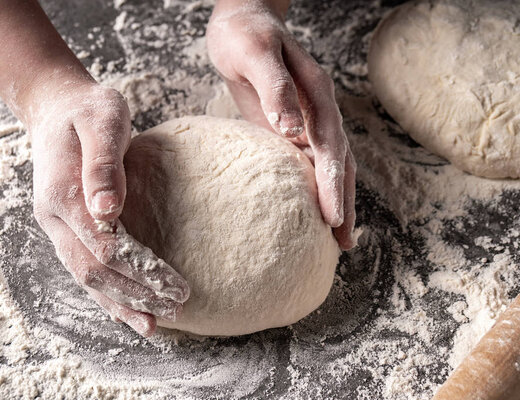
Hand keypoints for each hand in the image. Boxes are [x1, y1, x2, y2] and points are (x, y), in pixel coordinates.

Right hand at [29, 80, 189, 335]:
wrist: (59, 109)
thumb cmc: (87, 111)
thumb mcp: (101, 121)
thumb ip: (103, 164)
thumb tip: (107, 210)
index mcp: (61, 193)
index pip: (101, 245)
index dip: (136, 269)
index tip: (170, 283)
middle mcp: (54, 217)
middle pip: (93, 270)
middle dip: (135, 292)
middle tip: (176, 304)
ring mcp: (58, 227)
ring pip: (87, 278)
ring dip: (122, 303)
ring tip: (156, 324)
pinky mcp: (69, 230)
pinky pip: (87, 269)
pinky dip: (109, 294)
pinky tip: (133, 310)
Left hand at [206, 0, 356, 249]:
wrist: (242, 21)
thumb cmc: (245, 35)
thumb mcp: (257, 54)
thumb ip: (277, 89)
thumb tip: (292, 130)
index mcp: (317, 94)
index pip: (330, 145)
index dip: (332, 182)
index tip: (333, 217)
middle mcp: (318, 111)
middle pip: (339, 161)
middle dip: (343, 201)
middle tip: (344, 242)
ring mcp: (306, 121)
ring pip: (329, 165)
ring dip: (336, 199)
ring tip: (338, 237)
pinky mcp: (290, 128)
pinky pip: (307, 162)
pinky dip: (314, 188)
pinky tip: (311, 211)